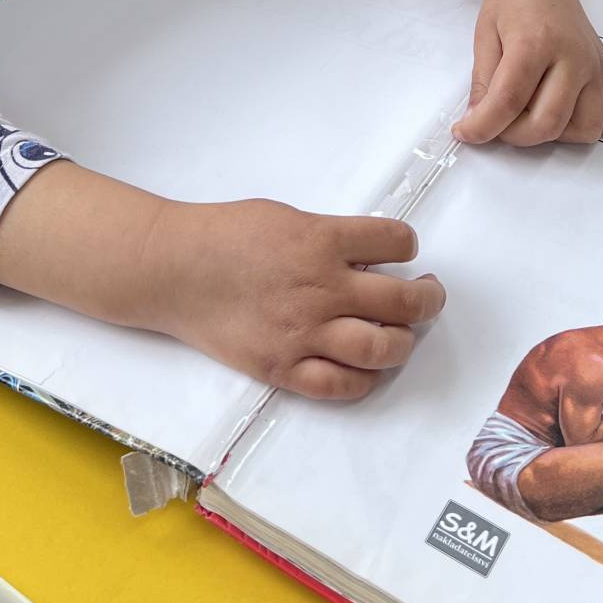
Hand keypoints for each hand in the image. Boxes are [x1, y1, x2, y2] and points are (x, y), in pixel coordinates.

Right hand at [138, 199, 445, 399]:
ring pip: (384, 349)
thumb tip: (367, 261)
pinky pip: (343, 386)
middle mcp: (322, 288)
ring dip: (405, 341)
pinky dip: (365, 379)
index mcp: (322, 241)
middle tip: (427, 295)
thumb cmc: (225, 234)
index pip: (396, 242)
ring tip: (403, 334)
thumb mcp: (286, 217)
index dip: (407, 246)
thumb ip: (329, 238)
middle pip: (405, 301)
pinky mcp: (283, 368)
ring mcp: (304, 333)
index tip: (403, 252)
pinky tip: (366, 366)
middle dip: (428, 298)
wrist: (173, 269)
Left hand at [453, 0, 602, 146]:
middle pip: (548, 123)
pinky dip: (593, 124)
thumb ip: (483, 83)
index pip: (509, 101)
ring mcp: (596, 67)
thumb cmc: (511, 5)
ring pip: (584, 129)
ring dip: (553, 134)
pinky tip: (567, 111)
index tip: (466, 132)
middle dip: (514, 135)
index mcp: (535, 42)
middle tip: (498, 120)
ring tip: (533, 112)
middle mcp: (573, 56)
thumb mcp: (484, 38)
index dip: (482, 126)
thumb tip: (479, 123)